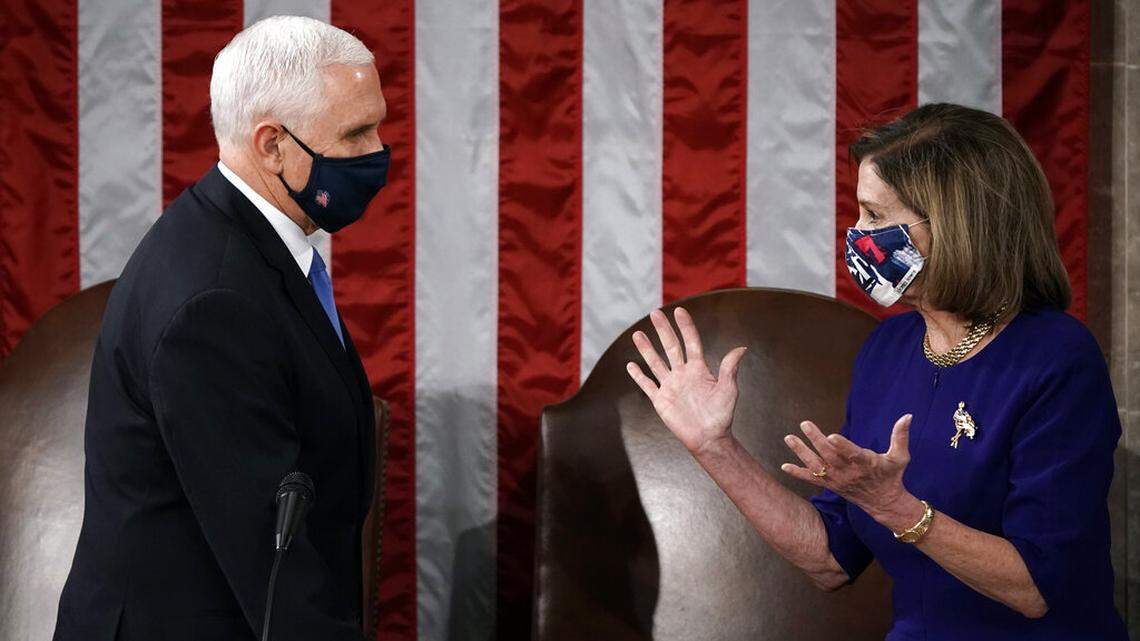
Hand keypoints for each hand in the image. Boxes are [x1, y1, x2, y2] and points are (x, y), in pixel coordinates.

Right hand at [625, 307, 747, 454]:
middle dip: (663, 330)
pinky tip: (631, 365)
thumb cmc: (722, 415)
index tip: (680, 311)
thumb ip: (730, 369)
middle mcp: (683, 374)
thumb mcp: (729, 390)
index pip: (690, 342)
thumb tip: (741, 348)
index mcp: (699, 369)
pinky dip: (639, 376)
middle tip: (655, 313)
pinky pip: (647, 385)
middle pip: (670, 347)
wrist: (709, 438)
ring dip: (646, 349)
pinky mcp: (661, 400)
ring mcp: (670, 386)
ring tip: (637, 334)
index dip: (685, 327)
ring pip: (655, 363)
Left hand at [780, 414, 921, 527]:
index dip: (842, 446)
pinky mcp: (831, 485)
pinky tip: (784, 466)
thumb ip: (901, 436)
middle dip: (816, 440)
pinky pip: (812, 480)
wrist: (884, 502)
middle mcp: (849, 473)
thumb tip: (908, 415)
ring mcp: (838, 480)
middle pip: (830, 456)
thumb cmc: (892, 475)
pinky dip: (798, 474)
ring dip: (801, 452)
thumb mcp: (900, 457)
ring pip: (817, 466)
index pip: (853, 454)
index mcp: (867, 464)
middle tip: (805, 424)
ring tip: (788, 438)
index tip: (831, 435)